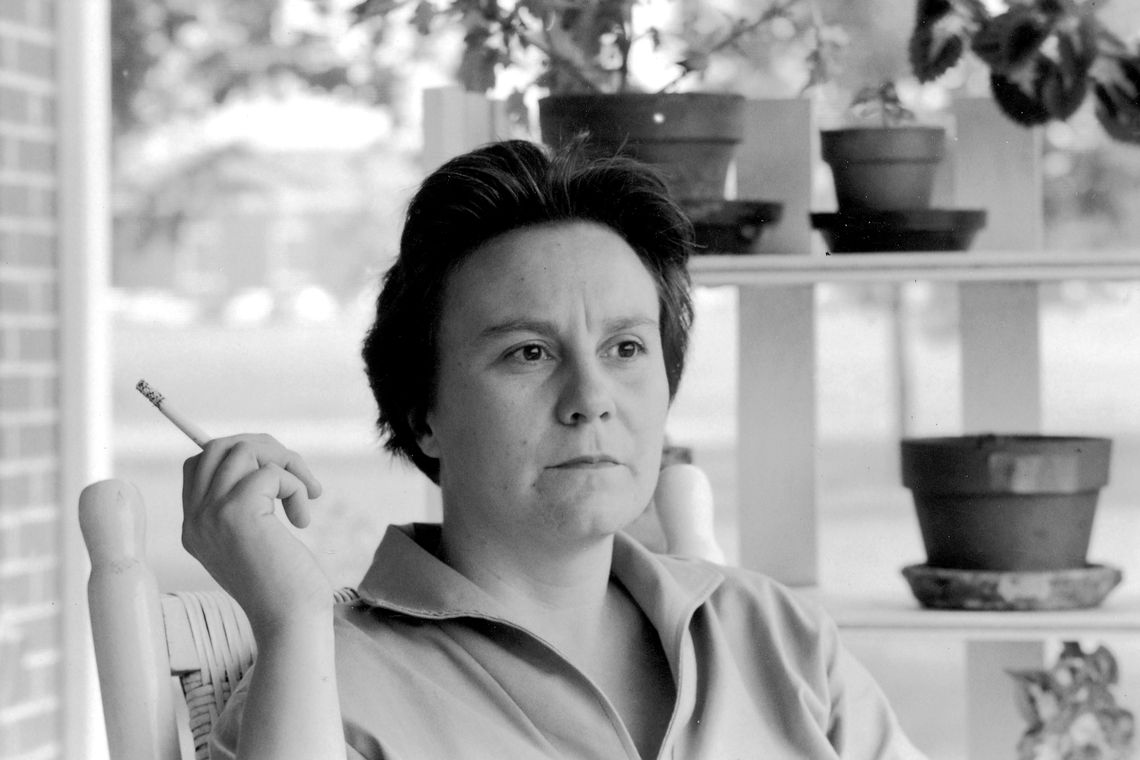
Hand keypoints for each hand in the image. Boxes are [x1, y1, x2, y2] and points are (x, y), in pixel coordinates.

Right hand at [182, 434, 332, 636]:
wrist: (289, 621)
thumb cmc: (285, 584)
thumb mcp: (255, 540)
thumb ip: (246, 504)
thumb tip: (268, 458)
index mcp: (194, 527)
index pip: (200, 463)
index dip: (240, 455)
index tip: (276, 473)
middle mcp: (194, 519)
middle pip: (218, 447)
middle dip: (265, 450)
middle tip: (297, 477)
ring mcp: (210, 515)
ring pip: (242, 450)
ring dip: (285, 464)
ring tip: (306, 496)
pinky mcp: (236, 513)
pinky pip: (270, 472)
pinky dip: (295, 486)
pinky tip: (301, 519)